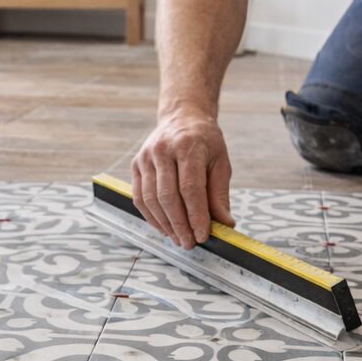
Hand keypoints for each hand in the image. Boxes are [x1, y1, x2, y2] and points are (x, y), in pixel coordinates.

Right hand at [130, 109, 234, 248]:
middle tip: (189, 243)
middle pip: (168, 196)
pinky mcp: (136, 164)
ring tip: (178, 239)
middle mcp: (164, 150)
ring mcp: (146, 157)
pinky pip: (139, 197)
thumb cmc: (205, 142)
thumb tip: (225, 224)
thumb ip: (220, 194)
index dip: (196, 215)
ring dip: (164, 224)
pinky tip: (163, 228)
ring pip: (151, 199)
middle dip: (179, 224)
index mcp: (189, 146)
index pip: (190, 188)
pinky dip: (151, 216)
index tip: (202, 235)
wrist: (182, 117)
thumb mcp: (221, 162)